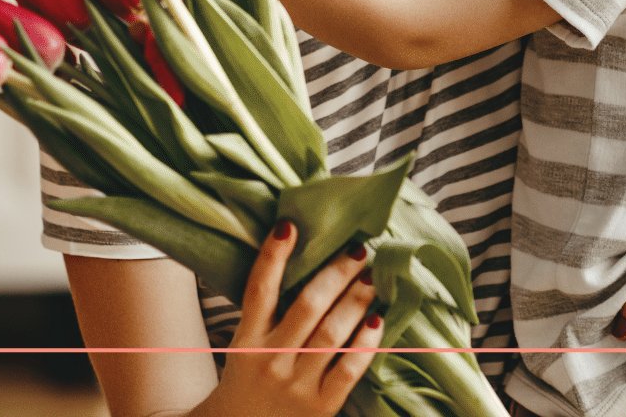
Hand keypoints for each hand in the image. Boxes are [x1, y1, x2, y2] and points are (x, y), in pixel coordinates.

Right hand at [209, 222, 383, 416]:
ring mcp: (296, 384)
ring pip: (332, 333)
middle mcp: (271, 359)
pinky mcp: (320, 405)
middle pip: (307, 306)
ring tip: (373, 277)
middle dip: (336, 274)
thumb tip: (303, 258)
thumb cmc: (250, 381)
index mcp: (248, 340)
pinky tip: (378, 320)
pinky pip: (349, 368)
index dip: (273, 256)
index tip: (290, 225)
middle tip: (358, 250)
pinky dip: (366, 343)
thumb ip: (268, 311)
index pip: (259, 290)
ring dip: (357, 300)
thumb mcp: (247, 345)